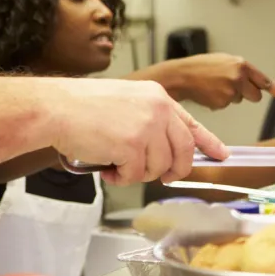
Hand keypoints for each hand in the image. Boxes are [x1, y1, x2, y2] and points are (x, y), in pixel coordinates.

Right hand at [46, 78, 228, 185]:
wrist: (53, 108)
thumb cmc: (80, 107)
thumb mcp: (127, 101)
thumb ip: (150, 120)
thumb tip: (166, 147)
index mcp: (158, 97)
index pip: (192, 124)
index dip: (209, 143)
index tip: (222, 155)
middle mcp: (158, 109)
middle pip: (184, 151)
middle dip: (173, 170)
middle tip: (161, 177)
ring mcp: (147, 127)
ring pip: (160, 166)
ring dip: (139, 174)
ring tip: (117, 165)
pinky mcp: (133, 145)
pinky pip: (136, 174)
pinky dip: (122, 178)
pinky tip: (107, 168)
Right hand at [155, 54, 274, 109]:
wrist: (181, 76)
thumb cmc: (201, 67)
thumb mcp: (224, 61)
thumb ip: (241, 70)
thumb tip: (255, 82)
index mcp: (241, 65)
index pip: (266, 81)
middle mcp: (238, 78)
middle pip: (256, 96)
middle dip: (248, 94)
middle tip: (232, 87)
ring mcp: (230, 91)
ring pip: (240, 100)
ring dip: (232, 96)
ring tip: (215, 86)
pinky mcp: (222, 103)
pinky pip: (227, 105)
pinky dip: (220, 101)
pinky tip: (209, 92)